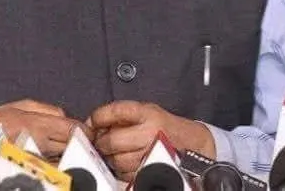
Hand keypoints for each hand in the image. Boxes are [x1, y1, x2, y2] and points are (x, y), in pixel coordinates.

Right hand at [0, 99, 91, 158]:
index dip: (85, 130)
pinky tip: (53, 156)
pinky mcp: (33, 170)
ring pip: (65, 157)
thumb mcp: (21, 104)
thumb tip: (67, 116)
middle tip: (80, 138)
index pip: (74, 129)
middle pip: (73, 145)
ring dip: (69, 152)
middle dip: (79, 141)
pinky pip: (53, 166)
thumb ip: (48, 109)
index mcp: (37, 124)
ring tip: (63, 146)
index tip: (86, 130)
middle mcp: (39, 145)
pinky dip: (58, 160)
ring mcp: (36, 160)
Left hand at [88, 101, 215, 181]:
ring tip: (113, 151)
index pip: (115, 111)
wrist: (192, 144)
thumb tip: (93, 122)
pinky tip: (124, 161)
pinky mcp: (151, 171)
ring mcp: (151, 154)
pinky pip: (125, 174)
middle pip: (112, 140)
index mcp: (147, 113)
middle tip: (100, 140)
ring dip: (109, 157)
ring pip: (116, 160)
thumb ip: (122, 114)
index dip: (99, 116)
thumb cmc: (164, 126)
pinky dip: (119, 169)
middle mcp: (150, 133)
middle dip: (101, 141)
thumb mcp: (146, 110)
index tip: (92, 120)